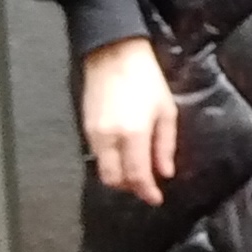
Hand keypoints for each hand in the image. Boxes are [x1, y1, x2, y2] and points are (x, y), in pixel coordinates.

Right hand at [78, 36, 177, 202]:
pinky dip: (109, 163)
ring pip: (102, 170)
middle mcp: (109, 138)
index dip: (146, 192)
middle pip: (114, 179)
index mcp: (133, 133)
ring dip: (119, 177)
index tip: (156, 199)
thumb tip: (164, 172)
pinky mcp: (85, 127)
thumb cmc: (146, 78)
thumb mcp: (166, 110)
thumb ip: (165, 144)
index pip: (137, 175)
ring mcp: (93, 133)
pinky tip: (123, 156)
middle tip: (145, 185)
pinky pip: (96, 156)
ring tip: (136, 171)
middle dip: (130, 188)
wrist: (113, 53)